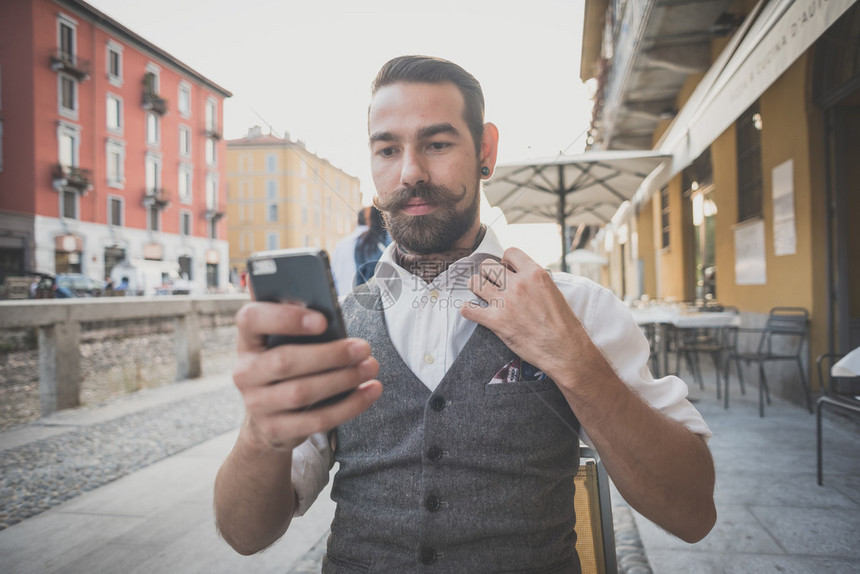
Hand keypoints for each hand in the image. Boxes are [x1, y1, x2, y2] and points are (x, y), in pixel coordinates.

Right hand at [233, 302, 381, 451]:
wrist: (268, 419)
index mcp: (247, 341)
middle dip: (330, 354)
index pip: (251, 319)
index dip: (285, 317)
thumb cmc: (288, 366)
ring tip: (370, 367)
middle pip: (284, 361)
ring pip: (302, 393)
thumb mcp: (284, 343)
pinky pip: (316, 420)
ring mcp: (257, 404)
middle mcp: (245, 372)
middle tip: (363, 348)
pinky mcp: (276, 430)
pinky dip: (349, 406)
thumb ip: (301, 327)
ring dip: (343, 379)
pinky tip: (370, 391)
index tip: (323, 320)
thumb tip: (334, 319)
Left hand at [461, 248, 583, 380]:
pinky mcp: (497, 321)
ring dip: (475, 288)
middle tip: (492, 284)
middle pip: (487, 266)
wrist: (565, 350)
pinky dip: (468, 310)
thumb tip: (522, 276)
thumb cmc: (563, 324)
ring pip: (475, 283)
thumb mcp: (554, 291)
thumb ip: (535, 280)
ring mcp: (505, 302)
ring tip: (480, 294)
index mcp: (535, 273)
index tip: (506, 270)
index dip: (505, 261)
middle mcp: (518, 284)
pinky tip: (473, 311)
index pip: (510, 252)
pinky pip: (469, 309)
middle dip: (487, 274)